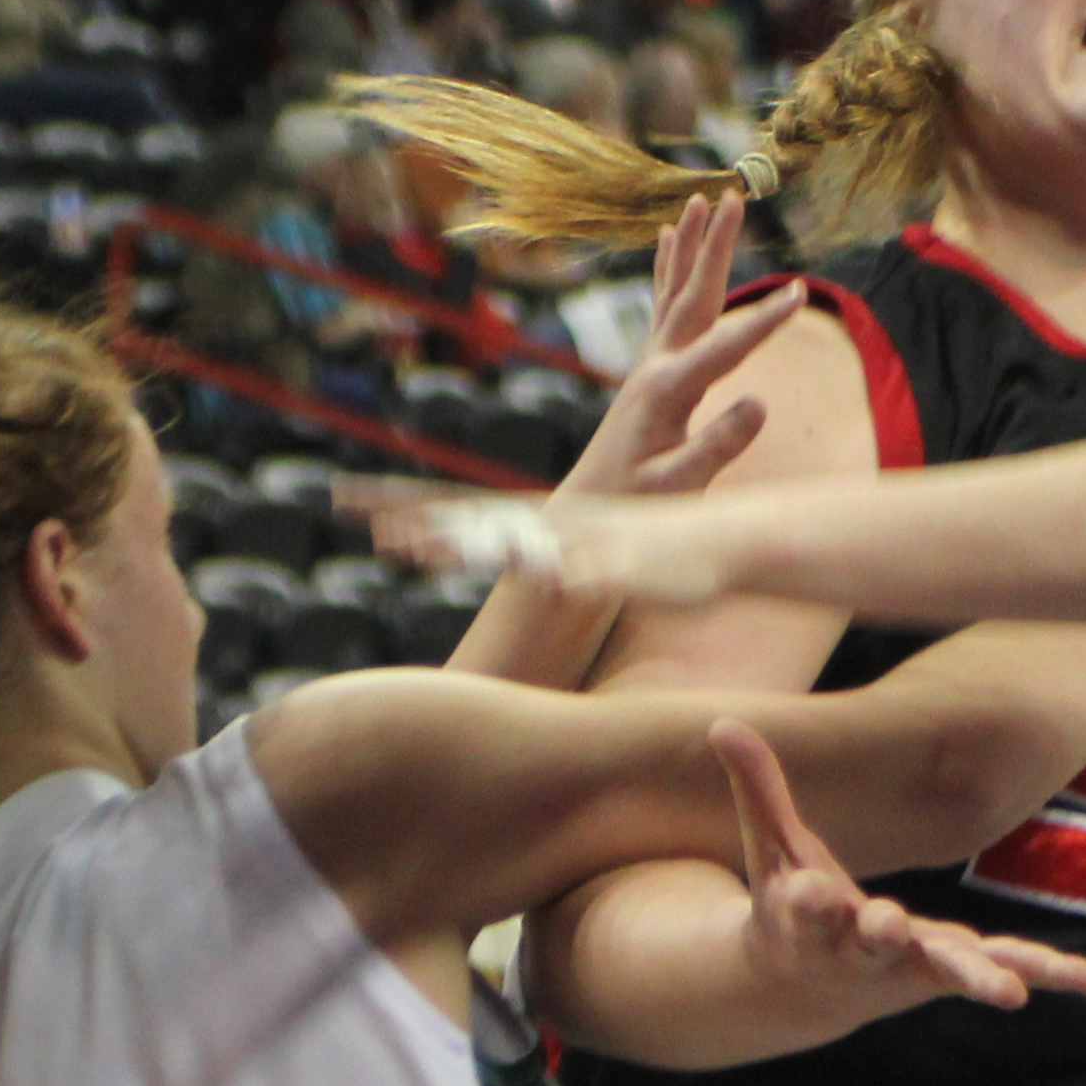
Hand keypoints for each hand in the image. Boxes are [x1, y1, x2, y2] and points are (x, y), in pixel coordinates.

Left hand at [364, 481, 714, 609]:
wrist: (735, 543)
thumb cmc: (664, 558)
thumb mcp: (600, 564)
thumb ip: (559, 568)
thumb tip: (528, 580)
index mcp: (546, 522)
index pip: (463, 510)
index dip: (408, 507)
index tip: (350, 505)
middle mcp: (559, 525)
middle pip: (481, 523)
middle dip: (427, 526)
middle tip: (370, 531)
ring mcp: (592, 544)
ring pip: (527, 542)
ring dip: (477, 545)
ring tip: (432, 551)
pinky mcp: (628, 566)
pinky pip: (589, 570)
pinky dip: (560, 569)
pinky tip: (536, 572)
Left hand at [372, 194, 800, 529]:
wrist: (588, 515)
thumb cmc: (635, 507)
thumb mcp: (678, 488)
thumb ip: (717, 447)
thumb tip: (760, 403)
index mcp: (667, 393)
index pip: (725, 348)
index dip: (764, 322)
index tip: (799, 293)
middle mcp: (655, 368)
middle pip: (693, 296)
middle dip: (716, 246)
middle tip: (734, 197)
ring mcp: (649, 365)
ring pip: (675, 293)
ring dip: (690, 246)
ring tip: (701, 201)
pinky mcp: (648, 371)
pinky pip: (662, 307)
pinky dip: (667, 269)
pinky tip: (667, 238)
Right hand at [712, 720, 1085, 1029]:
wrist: (806, 987)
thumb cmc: (792, 904)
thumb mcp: (771, 847)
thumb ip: (757, 787)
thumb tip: (720, 720)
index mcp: (807, 920)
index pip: (805, 905)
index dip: (810, 900)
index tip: (815, 891)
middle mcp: (859, 950)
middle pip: (872, 943)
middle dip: (882, 935)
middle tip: (889, 926)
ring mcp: (909, 965)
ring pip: (944, 969)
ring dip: (976, 977)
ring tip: (1010, 995)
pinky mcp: (949, 968)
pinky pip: (999, 968)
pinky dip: (1042, 974)